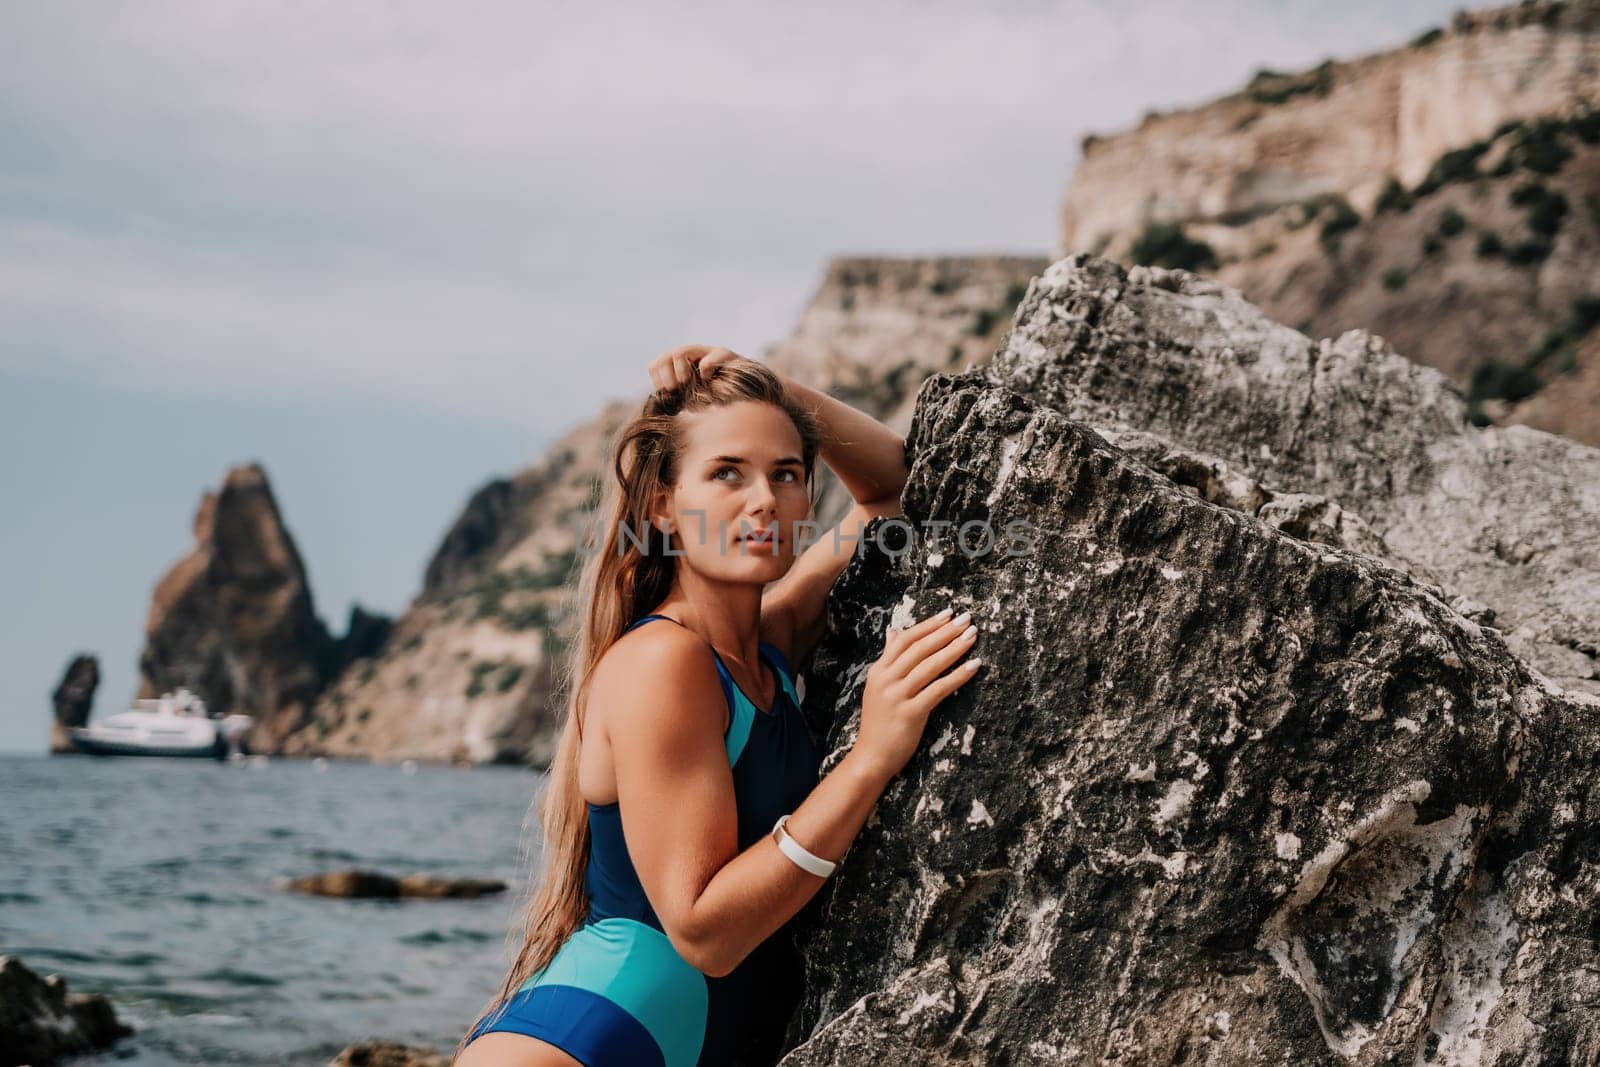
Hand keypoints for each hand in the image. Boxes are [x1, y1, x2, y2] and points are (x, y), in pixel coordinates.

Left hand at [648, 345, 754, 391]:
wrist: (748, 391)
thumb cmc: (717, 399)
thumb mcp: (691, 401)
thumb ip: (676, 400)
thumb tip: (661, 404)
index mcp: (679, 366)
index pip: (655, 365)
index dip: (658, 380)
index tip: (667, 394)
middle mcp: (690, 355)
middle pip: (665, 356)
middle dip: (667, 376)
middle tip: (675, 390)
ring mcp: (706, 351)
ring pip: (679, 353)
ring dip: (680, 373)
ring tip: (687, 385)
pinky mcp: (723, 354)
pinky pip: (706, 361)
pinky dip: (704, 373)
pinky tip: (709, 381)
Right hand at [852, 608, 981, 784]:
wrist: (871, 757)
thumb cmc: (879, 722)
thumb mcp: (878, 686)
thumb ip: (888, 659)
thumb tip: (893, 631)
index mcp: (879, 671)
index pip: (905, 639)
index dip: (928, 625)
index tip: (949, 614)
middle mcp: (886, 680)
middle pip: (919, 649)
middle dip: (945, 632)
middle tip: (966, 619)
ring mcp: (897, 696)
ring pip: (929, 666)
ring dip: (954, 648)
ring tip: (972, 637)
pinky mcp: (910, 713)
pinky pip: (938, 690)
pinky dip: (957, 676)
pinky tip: (973, 667)